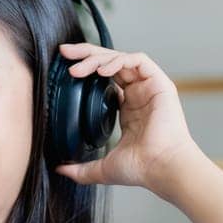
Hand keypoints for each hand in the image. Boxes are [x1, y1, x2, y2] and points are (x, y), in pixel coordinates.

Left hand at [52, 43, 198, 191]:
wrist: (161, 168)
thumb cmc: (141, 168)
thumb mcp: (103, 168)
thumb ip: (81, 169)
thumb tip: (60, 169)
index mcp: (128, 108)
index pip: (106, 78)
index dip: (86, 70)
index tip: (66, 68)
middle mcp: (139, 94)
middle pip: (110, 63)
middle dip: (86, 54)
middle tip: (65, 53)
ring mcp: (150, 87)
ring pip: (121, 58)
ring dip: (98, 58)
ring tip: (77, 68)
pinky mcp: (160, 83)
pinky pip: (138, 60)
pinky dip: (118, 61)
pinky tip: (102, 71)